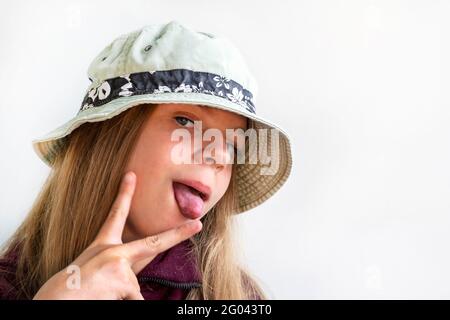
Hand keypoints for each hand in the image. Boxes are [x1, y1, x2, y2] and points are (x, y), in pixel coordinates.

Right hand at [33, 171, 201, 299]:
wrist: (53, 301)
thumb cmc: (70, 291)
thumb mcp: (93, 270)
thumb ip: (119, 265)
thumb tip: (141, 273)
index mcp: (103, 246)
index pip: (115, 215)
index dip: (125, 194)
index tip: (132, 175)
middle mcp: (113, 251)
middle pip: (154, 242)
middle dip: (179, 234)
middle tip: (198, 224)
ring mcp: (119, 264)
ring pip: (136, 288)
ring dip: (123, 298)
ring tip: (101, 297)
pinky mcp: (123, 281)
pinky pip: (137, 300)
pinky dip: (125, 304)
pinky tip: (107, 301)